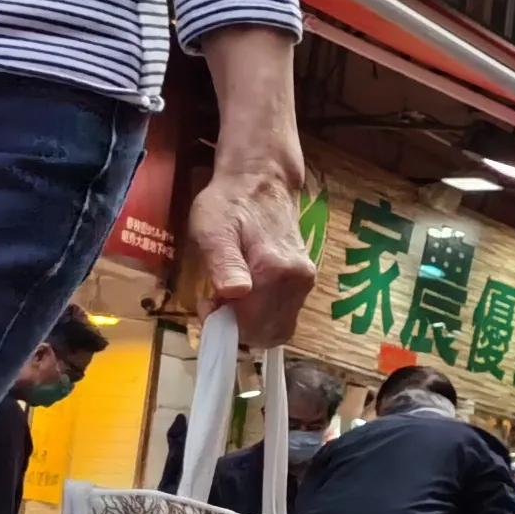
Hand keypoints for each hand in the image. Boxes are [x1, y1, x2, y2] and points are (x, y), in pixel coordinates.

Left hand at [188, 70, 314, 349]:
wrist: (261, 180)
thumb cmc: (229, 204)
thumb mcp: (213, 230)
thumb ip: (224, 264)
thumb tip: (235, 294)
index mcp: (276, 272)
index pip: (253, 327)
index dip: (226, 325)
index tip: (209, 303)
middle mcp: (298, 280)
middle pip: (270, 332)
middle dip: (240, 327)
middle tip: (217, 301)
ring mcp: (305, 280)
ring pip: (278, 325)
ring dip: (251, 321)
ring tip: (229, 294)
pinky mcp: (305, 278)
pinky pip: (284, 312)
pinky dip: (262, 313)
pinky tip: (246, 290)